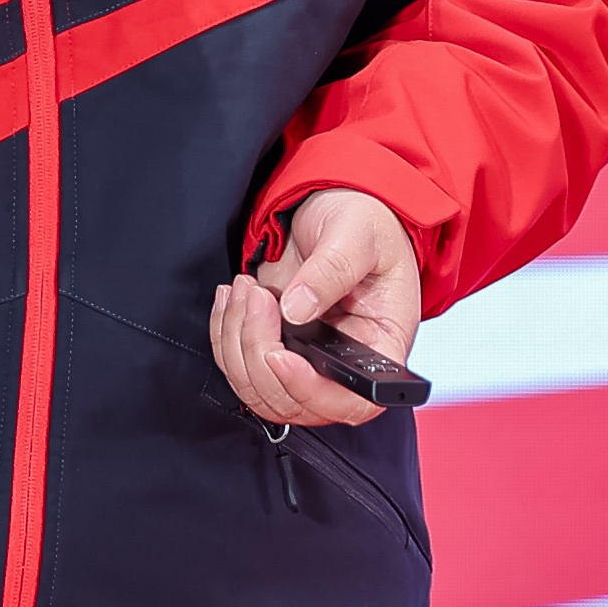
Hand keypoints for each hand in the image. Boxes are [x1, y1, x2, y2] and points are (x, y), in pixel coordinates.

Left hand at [210, 189, 421, 428]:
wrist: (337, 205)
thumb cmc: (364, 220)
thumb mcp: (357, 233)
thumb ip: (332, 270)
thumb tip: (298, 309)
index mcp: (383, 346)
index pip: (353, 401)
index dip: (311, 390)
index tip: (279, 355)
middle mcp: (345, 364)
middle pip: (294, 401)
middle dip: (259, 352)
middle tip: (256, 295)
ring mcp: (308, 361)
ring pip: (259, 390)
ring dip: (236, 343)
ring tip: (244, 288)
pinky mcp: (278, 349)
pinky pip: (240, 369)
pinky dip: (224, 336)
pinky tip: (231, 298)